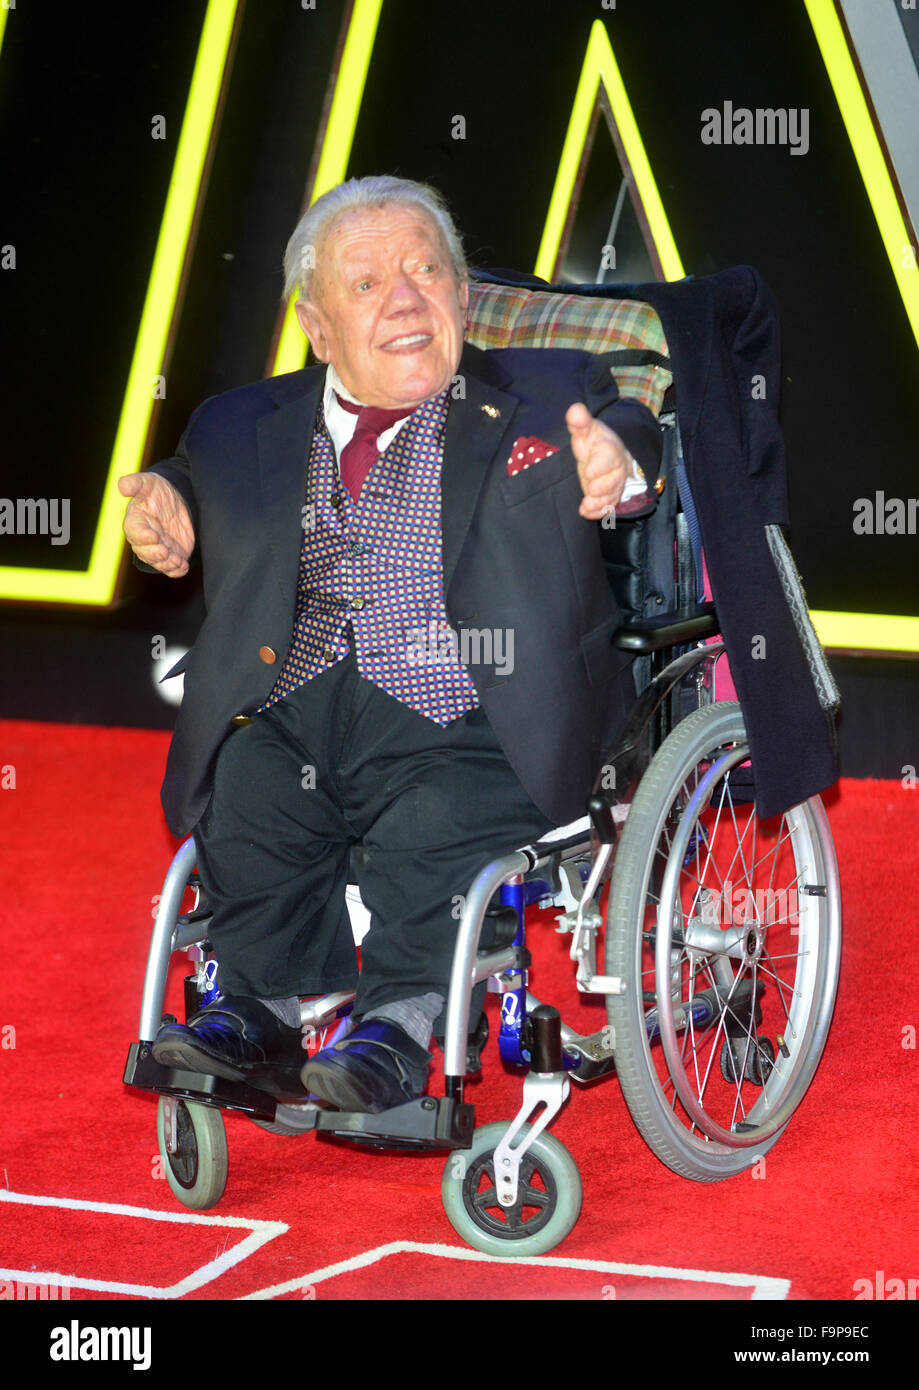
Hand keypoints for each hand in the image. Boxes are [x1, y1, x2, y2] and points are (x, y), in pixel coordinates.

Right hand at [118, 472, 194, 576]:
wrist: (177, 499)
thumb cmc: (156, 491)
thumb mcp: (148, 483)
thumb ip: (135, 484)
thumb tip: (121, 485)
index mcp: (136, 522)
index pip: (134, 531)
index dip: (142, 536)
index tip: (153, 536)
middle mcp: (145, 538)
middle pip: (144, 552)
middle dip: (154, 554)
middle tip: (164, 551)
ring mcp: (158, 548)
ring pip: (158, 562)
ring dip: (166, 564)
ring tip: (177, 561)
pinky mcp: (172, 554)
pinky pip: (172, 568)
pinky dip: (177, 570)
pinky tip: (184, 566)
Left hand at [567, 402, 630, 521]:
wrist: (606, 455)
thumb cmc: (594, 442)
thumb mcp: (587, 429)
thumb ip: (580, 421)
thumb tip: (574, 410)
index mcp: (609, 449)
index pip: (609, 457)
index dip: (600, 465)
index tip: (589, 471)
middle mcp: (616, 468)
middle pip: (614, 480)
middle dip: (602, 487)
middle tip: (590, 489)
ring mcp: (614, 484)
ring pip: (612, 496)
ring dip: (599, 502)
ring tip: (586, 506)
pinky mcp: (610, 496)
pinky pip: (608, 507)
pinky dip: (598, 512)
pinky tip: (586, 512)